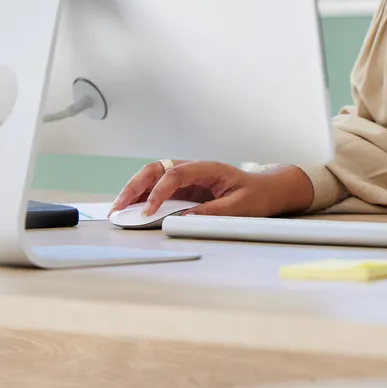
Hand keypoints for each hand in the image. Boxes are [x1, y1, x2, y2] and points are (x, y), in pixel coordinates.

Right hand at [110, 160, 313, 217]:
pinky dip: (143, 197)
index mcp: (208, 168)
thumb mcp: (241, 206)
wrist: (267, 190)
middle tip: (119, 207)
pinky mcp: (185, 189)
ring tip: (118, 210)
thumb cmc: (257, 195)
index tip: (148, 211)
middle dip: (135, 186)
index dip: (159, 191)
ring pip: (153, 177)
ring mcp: (188, 178)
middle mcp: (194, 169)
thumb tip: (185, 219)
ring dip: (134, 191)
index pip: (175, 174)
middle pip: (156, 169)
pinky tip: (131, 209)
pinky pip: (159, 188)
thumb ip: (214, 212)